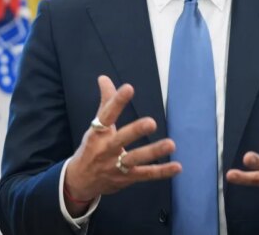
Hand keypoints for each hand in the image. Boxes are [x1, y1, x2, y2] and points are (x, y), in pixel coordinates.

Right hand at [64, 76, 180, 211]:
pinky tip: (177, 167)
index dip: (117, 102)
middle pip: (121, 139)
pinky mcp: (126, 178)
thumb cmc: (91, 148)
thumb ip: (106, 102)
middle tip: (151, 122)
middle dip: (135, 131)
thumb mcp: (95, 126)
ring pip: (135, 159)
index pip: (107, 115)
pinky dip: (162, 171)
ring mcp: (116, 165)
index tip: (128, 88)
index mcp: (97, 133)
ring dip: (153, 152)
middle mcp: (106, 149)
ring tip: (171, 144)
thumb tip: (104, 77)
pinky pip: (146, 175)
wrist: (80, 181)